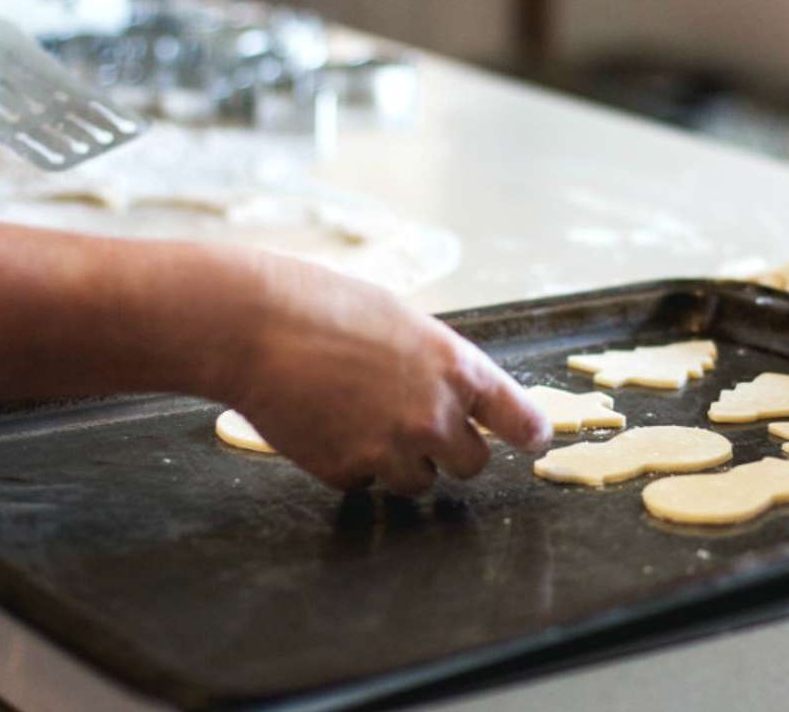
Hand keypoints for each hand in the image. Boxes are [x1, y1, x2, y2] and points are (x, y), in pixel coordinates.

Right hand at [219, 254, 550, 494]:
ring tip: (358, 416)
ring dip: (398, 462)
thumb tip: (451, 394)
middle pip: (472, 464)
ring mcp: (392, 450)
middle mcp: (435, 416)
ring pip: (418, 482)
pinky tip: (325, 424)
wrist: (254, 326)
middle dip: (449, 450)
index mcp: (458, 369)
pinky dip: (350, 464)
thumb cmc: (324, 306)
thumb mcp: (401, 321)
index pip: (520, 419)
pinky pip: (364, 482)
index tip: (534, 440)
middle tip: (414, 425)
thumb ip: (436, 364)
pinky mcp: (348, 472)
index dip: (530, 433)